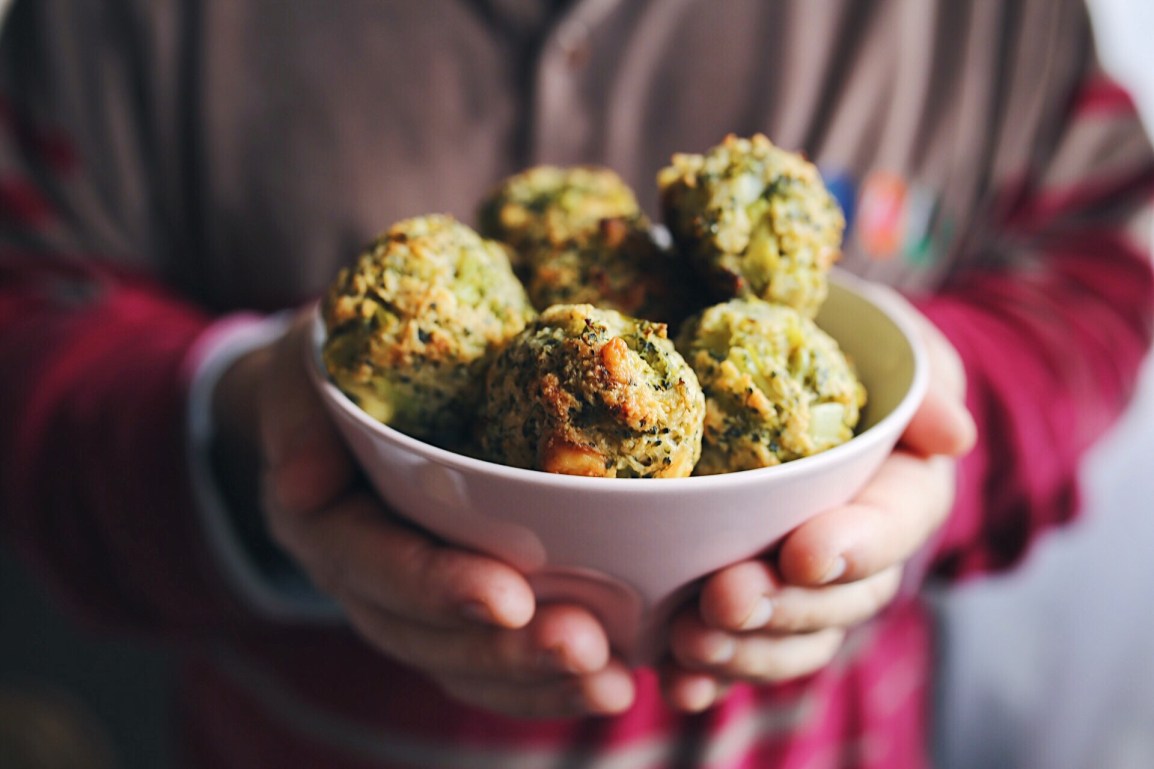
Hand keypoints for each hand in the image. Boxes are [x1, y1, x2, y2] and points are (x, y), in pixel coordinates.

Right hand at [213, 310, 635, 717]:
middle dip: (503, 650)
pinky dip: (548, 683)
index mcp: (322, 520)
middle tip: (584, 647)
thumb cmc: (339, 363)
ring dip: (536, 680)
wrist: (345, 394)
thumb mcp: (303, 364)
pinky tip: (615, 683)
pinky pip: (492, 664)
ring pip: (462, 664)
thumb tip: (300, 482)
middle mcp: (362, 577)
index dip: (435, 586)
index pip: (373, 564)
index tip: (509, 597)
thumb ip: (296, 410)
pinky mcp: (454, 610)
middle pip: (425, 635)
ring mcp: (408, 602)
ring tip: (611, 682)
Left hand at [660, 309, 976, 711]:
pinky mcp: (749, 602)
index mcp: (898, 493)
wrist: (768, 370)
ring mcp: (802, 587)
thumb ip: (929, 380)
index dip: (855, 547)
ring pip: (788, 639)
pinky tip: (676, 681)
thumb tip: (955, 435)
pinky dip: (709, 676)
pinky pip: (737, 653)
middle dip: (784, 609)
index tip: (804, 550)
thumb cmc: (843, 350)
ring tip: (688, 640)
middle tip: (724, 599)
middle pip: (835, 601)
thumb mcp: (894, 343)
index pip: (892, 529)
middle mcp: (857, 554)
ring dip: (743, 651)